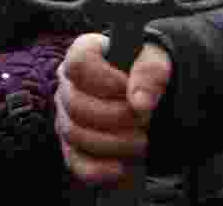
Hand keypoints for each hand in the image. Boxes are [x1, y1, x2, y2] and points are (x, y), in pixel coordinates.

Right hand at [55, 33, 172, 184]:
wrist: (150, 93)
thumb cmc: (147, 70)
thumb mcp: (156, 61)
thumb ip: (150, 72)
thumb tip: (139, 102)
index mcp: (84, 53)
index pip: (78, 63)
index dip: (103, 79)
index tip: (127, 88)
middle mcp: (69, 84)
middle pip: (76, 104)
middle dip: (116, 116)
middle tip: (144, 118)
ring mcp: (66, 116)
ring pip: (75, 134)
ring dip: (113, 142)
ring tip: (142, 139)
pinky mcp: (72, 146)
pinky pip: (75, 162)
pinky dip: (97, 169)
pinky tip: (120, 168)